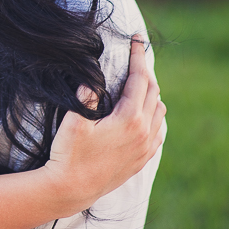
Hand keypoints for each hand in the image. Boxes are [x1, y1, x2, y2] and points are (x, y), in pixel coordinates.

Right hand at [43, 34, 165, 212]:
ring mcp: (146, 147)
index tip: (138, 38)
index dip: (139, 56)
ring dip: (151, 93)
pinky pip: (159, 130)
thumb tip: (94, 76)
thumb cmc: (69, 154)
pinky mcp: (142, 159)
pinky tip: (146, 113)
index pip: (140, 79)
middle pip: (154, 92)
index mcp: (129, 119)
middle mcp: (144, 132)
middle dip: (145, 71)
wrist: (72, 189)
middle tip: (136, 55)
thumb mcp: (73, 122)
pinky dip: (155, 115)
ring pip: (159, 111)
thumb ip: (86, 96)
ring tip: (138, 82)